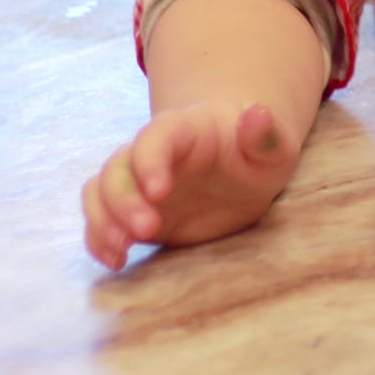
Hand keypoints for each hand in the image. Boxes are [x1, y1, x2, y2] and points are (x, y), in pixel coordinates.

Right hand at [80, 100, 300, 269]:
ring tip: (122, 250)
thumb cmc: (258, 154)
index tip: (160, 192)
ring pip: (99, 192)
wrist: (243, 174)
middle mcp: (151, 154)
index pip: (155, 136)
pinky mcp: (133, 212)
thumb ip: (266, 134)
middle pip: (118, 167)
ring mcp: (138, 183)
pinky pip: (101, 220)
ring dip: (103, 221)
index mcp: (184, 130)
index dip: (150, 162)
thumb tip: (256, 113)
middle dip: (124, 200)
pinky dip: (99, 239)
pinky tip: (116, 260)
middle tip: (148, 230)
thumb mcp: (275, 146)